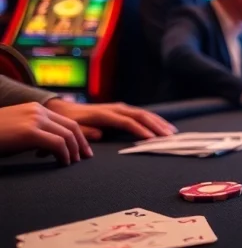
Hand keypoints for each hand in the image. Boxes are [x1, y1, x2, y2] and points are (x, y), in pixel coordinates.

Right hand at [0, 102, 92, 164]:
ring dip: (74, 151)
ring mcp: (34, 119)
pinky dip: (64, 155)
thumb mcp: (17, 130)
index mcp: (36, 108)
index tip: (83, 149)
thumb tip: (50, 148)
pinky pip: (57, 144)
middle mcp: (38, 111)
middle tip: (85, 157)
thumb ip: (35, 133)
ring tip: (73, 163)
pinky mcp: (29, 132)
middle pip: (72, 127)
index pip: (66, 121)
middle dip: (81, 143)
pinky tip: (62, 163)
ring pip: (67, 135)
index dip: (78, 136)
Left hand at [45, 100, 175, 139]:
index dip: (140, 130)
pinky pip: (142, 114)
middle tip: (170, 137)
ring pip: (144, 113)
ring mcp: (120, 108)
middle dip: (156, 126)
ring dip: (159, 122)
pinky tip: (164, 126)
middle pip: (140, 115)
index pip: (126, 121)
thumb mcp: (73, 129)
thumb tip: (101, 134)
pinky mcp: (122, 110)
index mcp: (103, 114)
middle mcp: (115, 108)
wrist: (64, 109)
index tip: (152, 139)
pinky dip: (155, 120)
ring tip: (172, 132)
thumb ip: (85, 132)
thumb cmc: (68, 123)